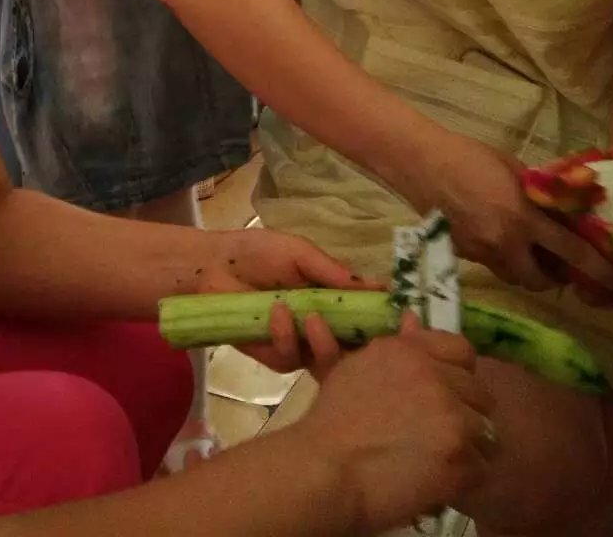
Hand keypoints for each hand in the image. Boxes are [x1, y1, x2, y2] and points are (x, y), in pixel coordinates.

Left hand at [195, 228, 379, 372]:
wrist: (212, 267)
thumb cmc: (257, 253)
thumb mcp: (300, 254)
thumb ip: (334, 274)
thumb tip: (379, 288)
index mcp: (331, 298)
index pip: (366, 316)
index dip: (382, 320)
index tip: (400, 318)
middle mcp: (321, 325)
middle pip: (354, 346)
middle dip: (364, 343)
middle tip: (366, 332)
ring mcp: (300, 344)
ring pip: (327, 358)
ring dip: (324, 339)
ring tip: (312, 315)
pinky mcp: (275, 357)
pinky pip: (292, 358)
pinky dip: (287, 337)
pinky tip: (277, 313)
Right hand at [300, 314, 496, 535]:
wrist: (328, 470)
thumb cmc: (332, 421)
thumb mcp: (355, 368)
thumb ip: (394, 345)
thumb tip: (413, 319)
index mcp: (411, 353)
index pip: (462, 350)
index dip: (458, 372)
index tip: (446, 391)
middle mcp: (437, 378)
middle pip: (480, 393)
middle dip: (465, 412)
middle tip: (440, 432)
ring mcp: (452, 418)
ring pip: (486, 431)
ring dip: (468, 445)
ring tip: (442, 458)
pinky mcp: (461, 459)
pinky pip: (482, 468)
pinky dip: (465, 477)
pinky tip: (441, 479)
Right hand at [429, 136, 612, 301]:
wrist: (420, 162)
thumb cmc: (469, 156)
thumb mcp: (514, 168)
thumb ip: (539, 193)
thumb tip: (560, 207)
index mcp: (522, 219)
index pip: (569, 252)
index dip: (593, 267)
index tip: (609, 276)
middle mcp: (504, 244)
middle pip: (538, 281)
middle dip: (551, 277)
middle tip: (554, 261)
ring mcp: (480, 253)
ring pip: (512, 276)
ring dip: (524, 270)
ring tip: (523, 249)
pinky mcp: (461, 254)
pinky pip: (489, 264)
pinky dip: (499, 256)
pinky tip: (491, 234)